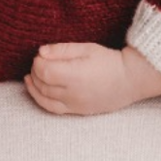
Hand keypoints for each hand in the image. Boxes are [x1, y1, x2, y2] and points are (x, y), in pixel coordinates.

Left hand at [25, 42, 160, 114]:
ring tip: (30, 78)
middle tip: (38, 62)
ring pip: (45, 99)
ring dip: (35, 88)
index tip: (41, 55)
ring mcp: (75, 105)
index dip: (37, 62)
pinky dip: (42, 100)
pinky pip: (53, 109)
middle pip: (42, 85)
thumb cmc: (109, 61)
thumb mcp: (86, 48)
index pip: (44, 71)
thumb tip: (41, 52)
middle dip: (35, 73)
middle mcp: (73, 93)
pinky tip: (39, 91)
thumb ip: (62, 50)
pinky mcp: (78, 111)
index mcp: (74, 75)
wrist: (130, 80)